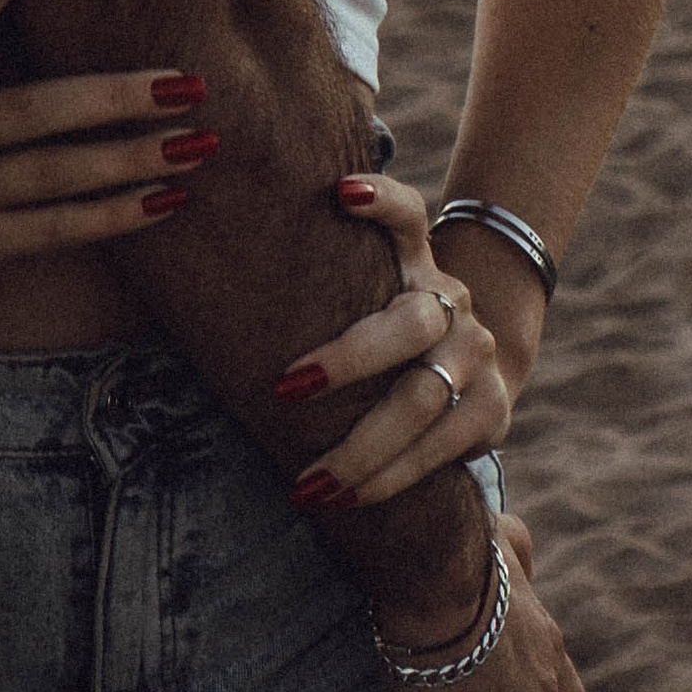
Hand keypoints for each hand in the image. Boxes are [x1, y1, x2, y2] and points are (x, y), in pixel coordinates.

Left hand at [274, 173, 514, 507]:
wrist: (470, 372)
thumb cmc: (376, 329)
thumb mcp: (356, 293)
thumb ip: (313, 278)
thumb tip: (199, 273)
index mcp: (413, 259)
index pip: (407, 214)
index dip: (381, 198)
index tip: (339, 192)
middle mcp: (450, 300)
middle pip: (410, 322)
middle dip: (349, 360)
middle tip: (286, 388)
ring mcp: (475, 354)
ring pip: (423, 399)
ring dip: (362, 447)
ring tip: (309, 481)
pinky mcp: (492, 410)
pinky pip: (442, 449)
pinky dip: (391, 478)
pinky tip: (350, 499)